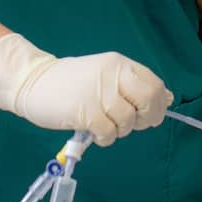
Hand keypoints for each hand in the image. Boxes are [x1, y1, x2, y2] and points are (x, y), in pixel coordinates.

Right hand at [0, 33, 171, 146]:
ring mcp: (99, 93)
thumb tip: (167, 98)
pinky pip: (109, 133)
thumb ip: (134, 85)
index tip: (147, 115)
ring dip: (119, 130)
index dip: (157, 105)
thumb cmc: (72, 82)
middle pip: (148, 100)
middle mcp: (113, 74)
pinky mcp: (86, 111)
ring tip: (104, 124)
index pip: (154, 84)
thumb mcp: (105, 76)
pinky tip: (95, 131)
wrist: (34, 81)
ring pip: (128, 121)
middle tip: (131, 123)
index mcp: (119, 64)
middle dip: (146, 118)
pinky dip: (105, 138)